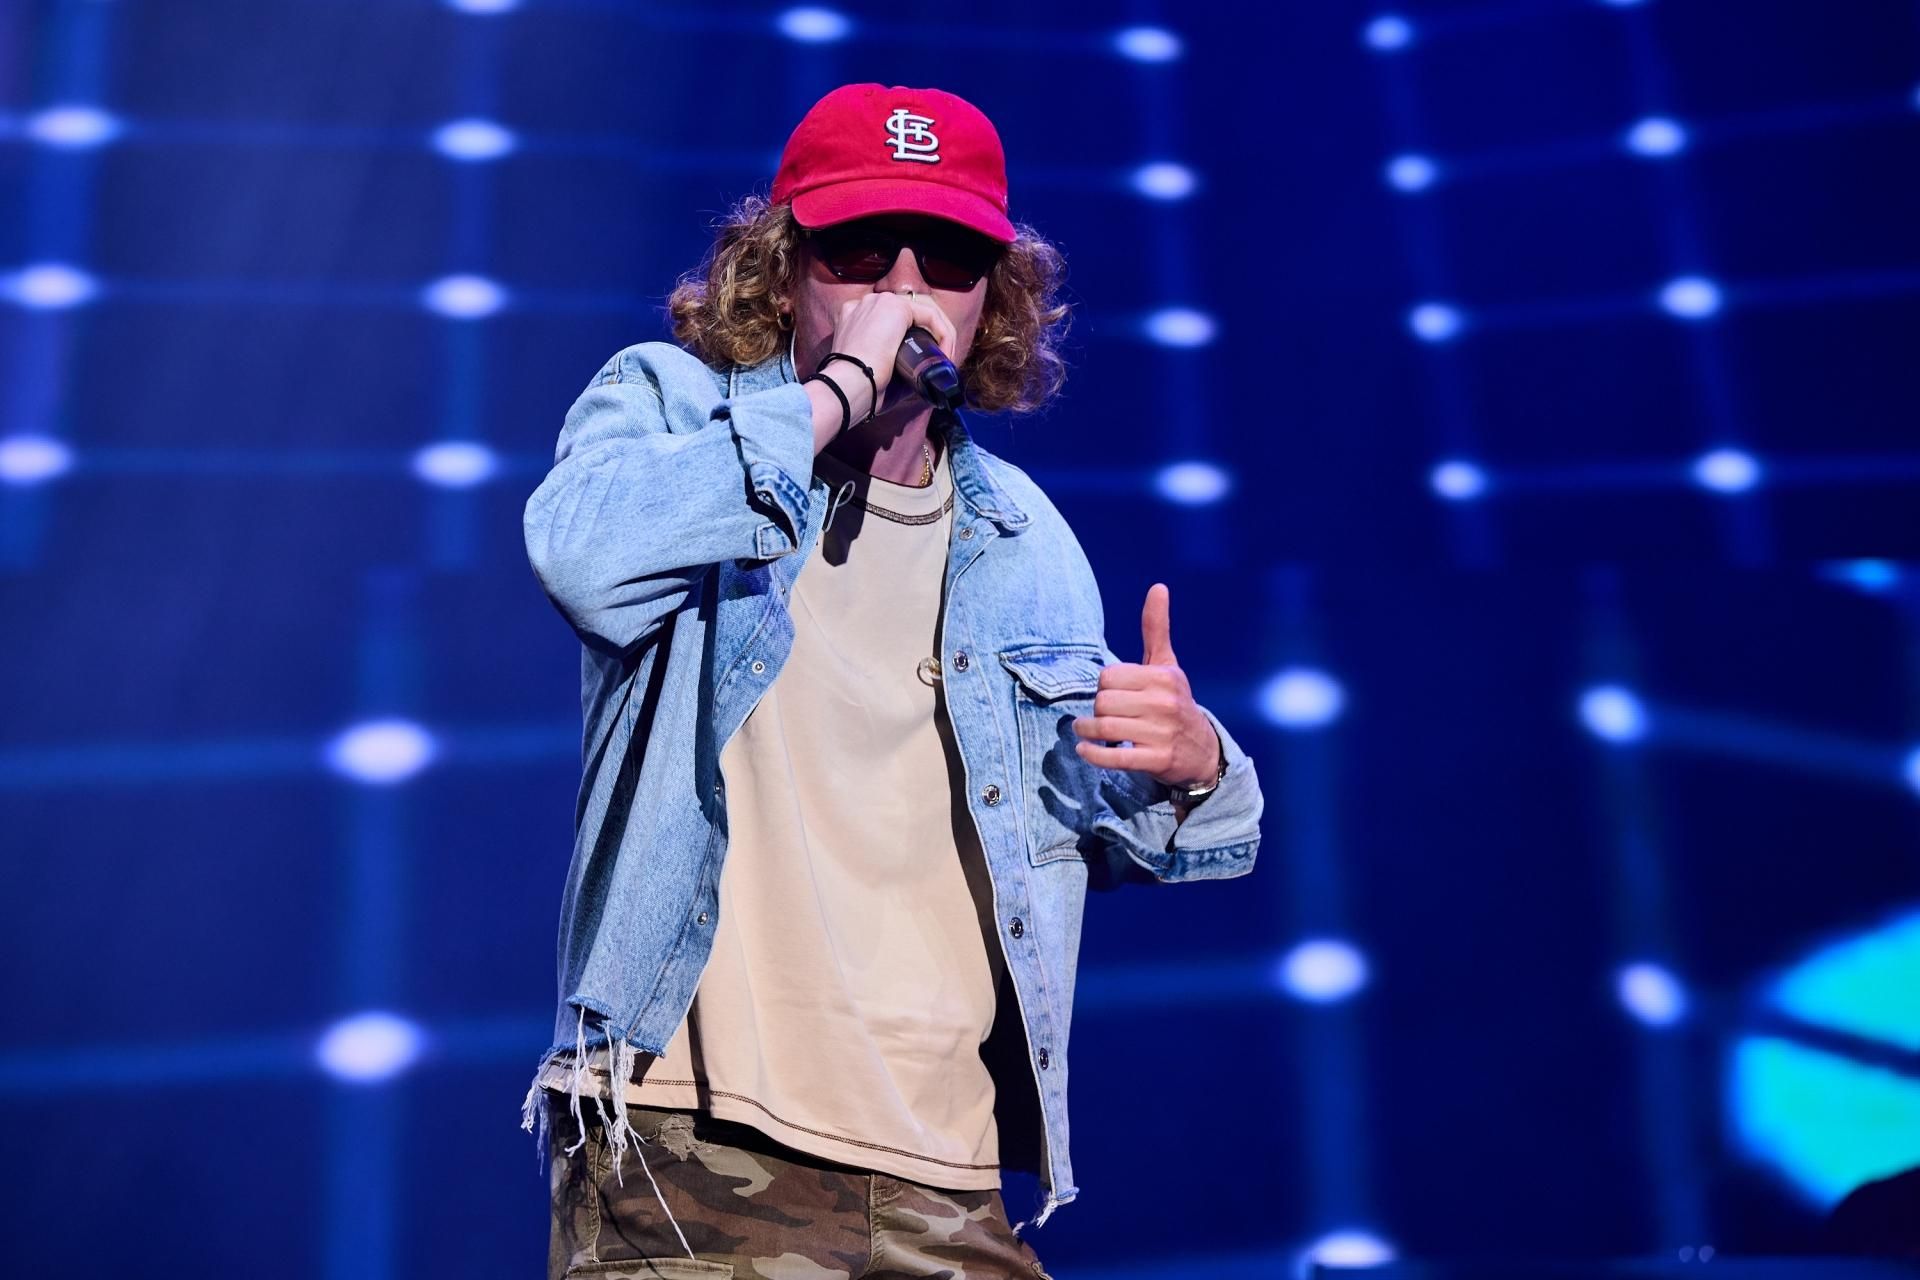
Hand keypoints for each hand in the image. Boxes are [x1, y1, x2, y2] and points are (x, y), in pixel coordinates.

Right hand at [825, 290, 958, 409]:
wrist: (849, 386)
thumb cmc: (860, 388)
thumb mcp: (875, 372)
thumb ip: (895, 368)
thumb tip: (920, 378)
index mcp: (854, 318)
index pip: (890, 322)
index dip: (912, 340)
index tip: (922, 365)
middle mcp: (866, 304)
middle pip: (909, 315)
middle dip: (929, 337)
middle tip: (940, 362)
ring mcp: (881, 302)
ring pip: (922, 313)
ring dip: (940, 336)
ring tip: (946, 361)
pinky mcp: (896, 307)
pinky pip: (930, 315)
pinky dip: (944, 334)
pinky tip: (946, 355)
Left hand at [1071, 583, 1221, 790]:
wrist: (1201, 751)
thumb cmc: (1174, 702)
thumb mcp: (1167, 665)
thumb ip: (1156, 628)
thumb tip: (1158, 586)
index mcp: (1164, 676)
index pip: (1108, 677)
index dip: (1105, 686)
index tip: (1115, 694)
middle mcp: (1164, 703)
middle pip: (1103, 702)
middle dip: (1097, 710)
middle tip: (1105, 715)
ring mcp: (1161, 733)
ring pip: (1105, 728)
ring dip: (1088, 732)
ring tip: (1086, 732)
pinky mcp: (1156, 760)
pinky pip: (1114, 757)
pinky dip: (1094, 754)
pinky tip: (1085, 750)